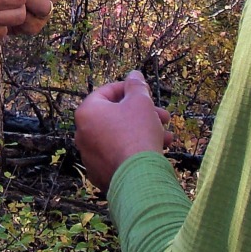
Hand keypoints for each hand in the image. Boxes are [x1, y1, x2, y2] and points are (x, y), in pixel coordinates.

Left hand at [73, 70, 171, 192]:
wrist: (136, 177)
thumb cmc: (136, 133)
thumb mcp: (140, 102)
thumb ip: (136, 86)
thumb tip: (134, 74)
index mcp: (87, 112)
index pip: (107, 92)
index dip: (129, 89)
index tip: (146, 92)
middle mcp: (83, 133)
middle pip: (116, 116)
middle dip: (143, 114)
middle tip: (163, 117)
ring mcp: (89, 155)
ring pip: (120, 136)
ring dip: (144, 132)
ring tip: (167, 137)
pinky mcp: (99, 173)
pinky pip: (118, 154)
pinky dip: (134, 150)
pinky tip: (157, 151)